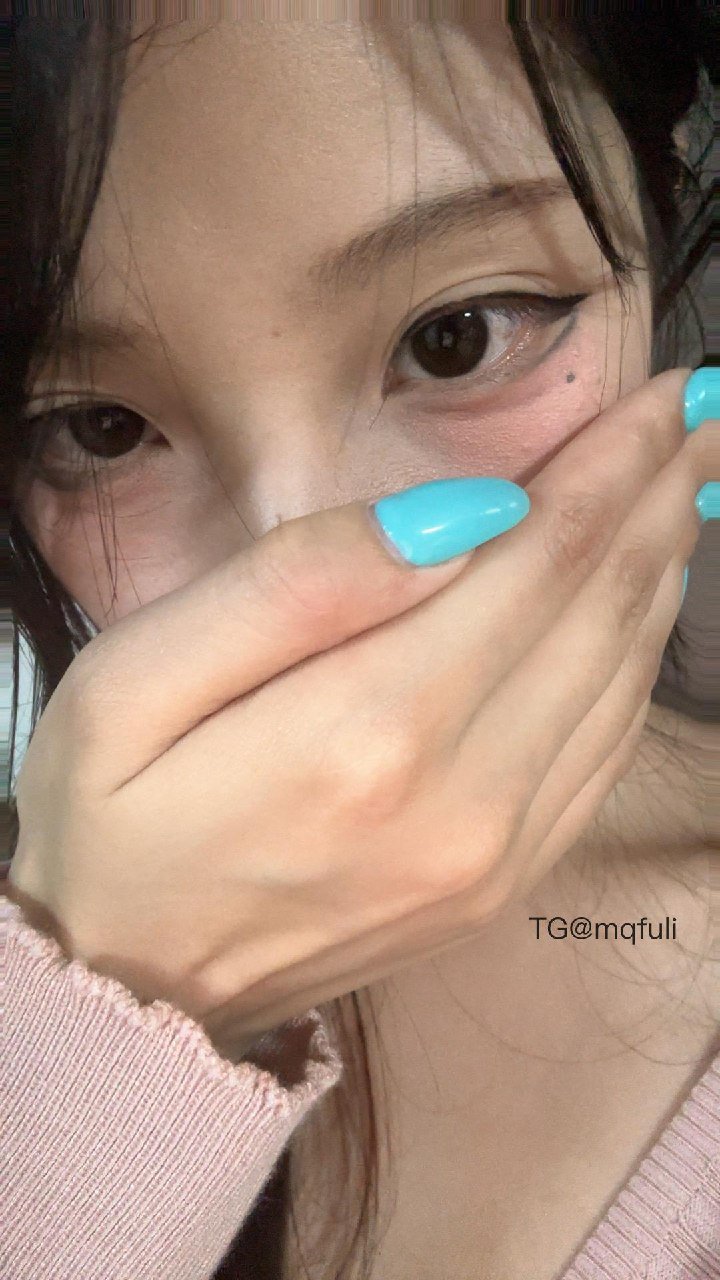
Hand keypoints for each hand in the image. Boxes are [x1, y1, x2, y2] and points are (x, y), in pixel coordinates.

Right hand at [7, 368, 707, 1059]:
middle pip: (598, 613)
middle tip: (702, 414)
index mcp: (368, 732)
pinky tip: (643, 608)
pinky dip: (638, 668)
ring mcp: (492, 859)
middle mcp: (460, 802)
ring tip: (687, 486)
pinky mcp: (497, 890)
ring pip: (619, 683)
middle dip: (658, 498)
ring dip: (659, 573)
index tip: (662, 393)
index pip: (535, 559)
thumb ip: (296, 589)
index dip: (608, 467)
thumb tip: (458, 516)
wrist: (121, 1001)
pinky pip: (603, 760)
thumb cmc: (105, 825)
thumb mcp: (134, 683)